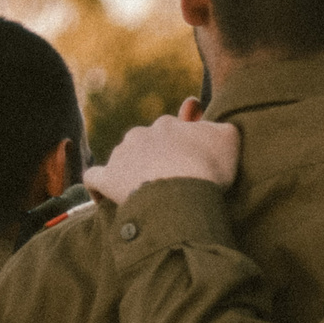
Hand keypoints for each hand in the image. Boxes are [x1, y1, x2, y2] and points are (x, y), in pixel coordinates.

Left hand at [84, 101, 238, 202]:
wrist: (182, 193)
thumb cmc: (208, 168)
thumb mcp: (229, 140)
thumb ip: (222, 129)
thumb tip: (213, 128)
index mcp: (168, 124)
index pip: (173, 131)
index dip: (183, 148)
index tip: (192, 165)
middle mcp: (141, 134)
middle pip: (146, 144)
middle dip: (156, 158)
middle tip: (172, 181)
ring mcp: (121, 155)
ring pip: (123, 159)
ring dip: (132, 172)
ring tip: (147, 194)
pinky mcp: (107, 178)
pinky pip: (95, 179)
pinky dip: (99, 187)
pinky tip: (104, 198)